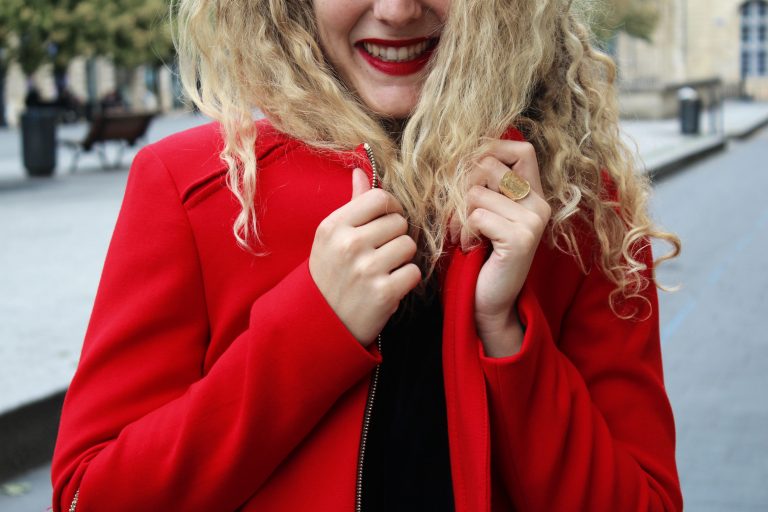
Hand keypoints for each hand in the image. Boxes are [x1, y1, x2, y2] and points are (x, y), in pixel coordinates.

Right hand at [309, 168, 421, 345]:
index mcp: (333, 226)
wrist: (320, 325)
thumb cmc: (329, 276)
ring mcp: (366, 269)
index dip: (391, 208)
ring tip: (384, 270)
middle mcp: (349, 245)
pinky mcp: (383, 294)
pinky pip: (413, 272)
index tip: (387, 221)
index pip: (379, 198)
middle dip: (395, 237)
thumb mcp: (330, 239)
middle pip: (399, 222)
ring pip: (409, 246)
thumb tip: (361, 172)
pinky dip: (406, 281)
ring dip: (402, 259)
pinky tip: (389, 286)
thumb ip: (351, 205)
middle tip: (380, 254)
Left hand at [449, 140, 550, 356]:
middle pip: (489, 164)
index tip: (467, 173)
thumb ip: (483, 184)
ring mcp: (534, 220)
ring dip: (458, 215)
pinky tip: (468, 247)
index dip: (491, 150)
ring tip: (461, 235)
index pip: (521, 148)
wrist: (489, 302)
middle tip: (455, 214)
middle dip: (461, 186)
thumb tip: (461, 152)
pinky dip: (462, 232)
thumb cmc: (480, 255)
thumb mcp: (484, 213)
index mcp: (534, 194)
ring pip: (476, 192)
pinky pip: (476, 216)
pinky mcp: (521, 238)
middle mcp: (540, 204)